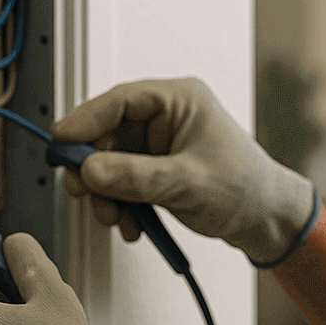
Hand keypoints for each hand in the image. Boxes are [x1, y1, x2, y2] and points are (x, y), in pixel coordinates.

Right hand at [53, 77, 317, 265]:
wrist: (266, 219)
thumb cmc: (245, 189)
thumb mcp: (185, 182)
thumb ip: (134, 176)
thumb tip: (89, 170)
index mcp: (179, 99)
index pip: (120, 101)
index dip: (84, 120)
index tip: (59, 142)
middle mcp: (167, 116)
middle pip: (108, 134)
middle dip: (95, 170)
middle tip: (84, 194)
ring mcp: (161, 143)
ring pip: (111, 162)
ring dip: (107, 194)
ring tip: (117, 220)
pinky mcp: (157, 168)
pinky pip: (123, 181)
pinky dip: (121, 203)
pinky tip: (132, 224)